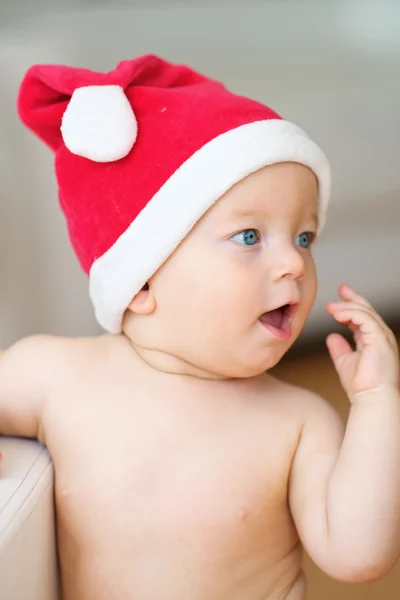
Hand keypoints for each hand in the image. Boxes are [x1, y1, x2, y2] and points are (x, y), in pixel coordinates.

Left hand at [326, 284, 398, 400]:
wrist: (371, 399)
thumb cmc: (362, 385)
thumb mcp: (345, 362)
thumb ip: (339, 348)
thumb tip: (331, 336)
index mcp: (373, 340)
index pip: (364, 316)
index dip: (352, 304)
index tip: (340, 295)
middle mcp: (380, 336)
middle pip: (368, 309)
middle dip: (353, 297)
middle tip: (340, 288)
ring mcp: (383, 337)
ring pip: (366, 312)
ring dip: (347, 307)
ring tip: (331, 307)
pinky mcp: (380, 339)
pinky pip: (366, 319)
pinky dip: (351, 314)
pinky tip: (337, 314)